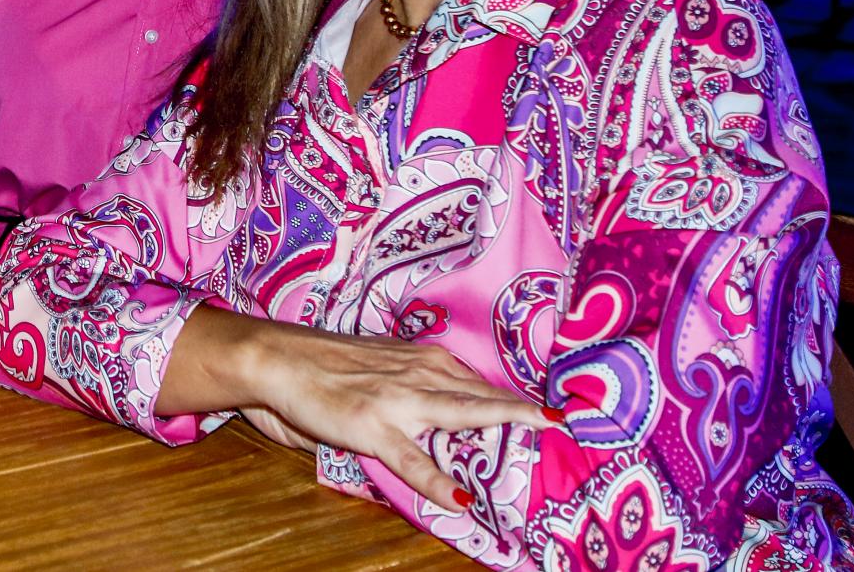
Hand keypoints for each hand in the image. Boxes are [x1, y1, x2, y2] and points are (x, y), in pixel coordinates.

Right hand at [182, 311, 553, 512]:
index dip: (523, 403)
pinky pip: (412, 459)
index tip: (564, 414)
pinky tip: (458, 498)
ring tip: (544, 432)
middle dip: (531, 410)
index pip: (484, 385)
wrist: (278, 356)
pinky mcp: (373, 426)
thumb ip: (418, 388)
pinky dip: (436, 479)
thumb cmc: (328, 365)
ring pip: (463, 412)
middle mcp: (421, 374)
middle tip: (575, 422)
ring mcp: (399, 400)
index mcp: (425, 362)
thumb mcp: (383, 369)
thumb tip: (448, 415)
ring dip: (505, 421)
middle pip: (486, 396)